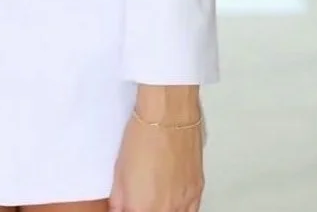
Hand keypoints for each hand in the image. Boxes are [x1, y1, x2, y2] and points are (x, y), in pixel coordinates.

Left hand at [109, 90, 204, 211]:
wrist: (169, 114)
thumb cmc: (144, 134)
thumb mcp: (119, 168)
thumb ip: (119, 198)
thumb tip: (118, 208)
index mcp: (143, 207)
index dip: (130, 208)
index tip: (127, 204)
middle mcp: (167, 209)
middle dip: (144, 208)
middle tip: (140, 198)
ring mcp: (186, 202)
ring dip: (162, 208)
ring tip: (154, 195)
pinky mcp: (198, 191)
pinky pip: (191, 210)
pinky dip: (179, 207)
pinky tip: (171, 197)